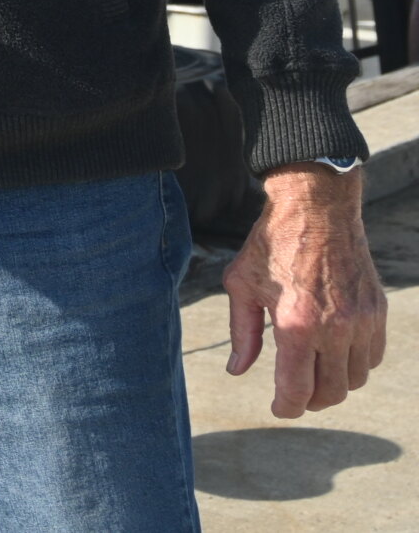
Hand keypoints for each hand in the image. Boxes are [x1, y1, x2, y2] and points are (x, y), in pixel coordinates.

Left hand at [225, 162, 388, 416]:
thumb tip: (238, 370)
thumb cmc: (272, 243)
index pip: (298, 390)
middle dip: (310, 401)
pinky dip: (356, 363)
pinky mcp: (377, 311)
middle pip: (331, 393)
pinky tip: (335, 352)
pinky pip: (373, 356)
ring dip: (335, 384)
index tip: (279, 409)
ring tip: (314, 373)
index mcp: (296, 325)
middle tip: (295, 395)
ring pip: (356, 379)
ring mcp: (362, 321)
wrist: (317, 208)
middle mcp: (335, 329)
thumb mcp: (241, 284)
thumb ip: (242, 332)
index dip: (286, 408)